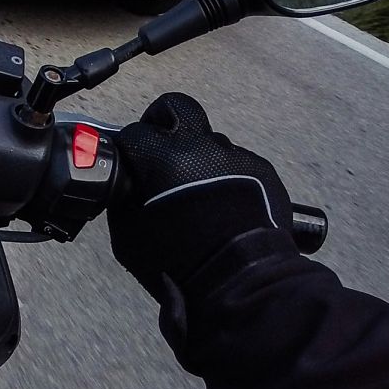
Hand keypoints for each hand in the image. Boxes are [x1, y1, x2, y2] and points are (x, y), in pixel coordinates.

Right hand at [110, 92, 292, 302]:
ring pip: (212, 141)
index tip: (131, 164)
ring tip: (204, 193)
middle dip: (165, 121)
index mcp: (161, 156)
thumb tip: (129, 187)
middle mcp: (199, 146)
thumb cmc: (177, 260)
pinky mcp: (264, 172)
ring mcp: (236, 156)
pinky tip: (229, 206)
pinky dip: (230, 179)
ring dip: (202, 158)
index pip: (134, 131)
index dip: (130, 148)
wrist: (241, 281)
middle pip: (178, 107)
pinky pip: (240, 164)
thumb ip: (124, 200)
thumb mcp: (128, 235)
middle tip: (163, 147)